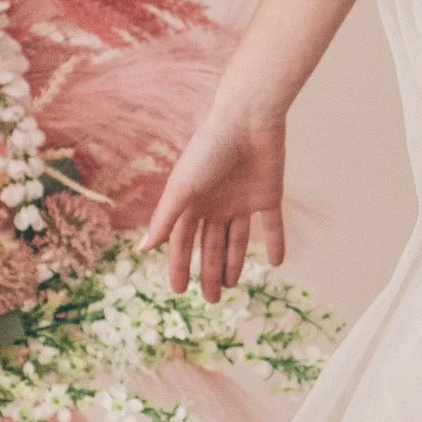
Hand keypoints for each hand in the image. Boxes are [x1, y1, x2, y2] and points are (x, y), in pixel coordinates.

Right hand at [144, 78, 286, 297]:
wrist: (248, 121)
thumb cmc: (209, 150)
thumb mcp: (183, 188)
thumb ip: (166, 219)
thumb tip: (144, 250)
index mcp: (192, 201)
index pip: (183, 241)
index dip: (180, 265)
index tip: (179, 291)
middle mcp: (215, 204)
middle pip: (211, 245)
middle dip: (210, 272)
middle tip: (212, 300)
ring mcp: (242, 200)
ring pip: (238, 240)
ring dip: (235, 262)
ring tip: (233, 286)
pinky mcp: (268, 195)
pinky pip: (272, 225)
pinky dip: (275, 243)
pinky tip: (276, 263)